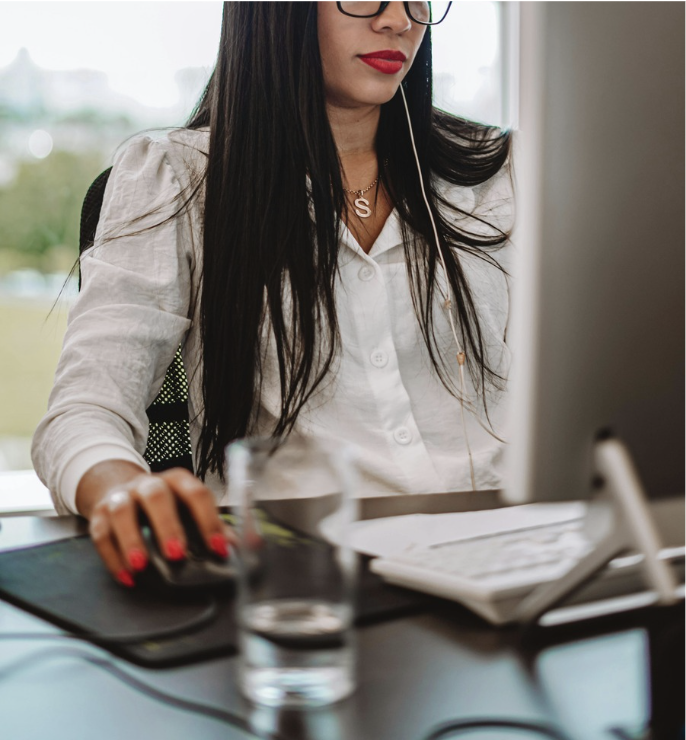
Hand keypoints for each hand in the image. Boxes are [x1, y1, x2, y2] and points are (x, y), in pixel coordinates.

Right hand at [84, 466, 235, 586]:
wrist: (118, 487)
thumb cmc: (162, 504)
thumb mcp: (187, 508)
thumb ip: (214, 527)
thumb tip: (245, 546)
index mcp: (177, 481)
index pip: (196, 494)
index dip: (209, 521)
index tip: (219, 548)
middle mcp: (148, 484)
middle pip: (156, 497)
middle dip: (167, 525)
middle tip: (177, 555)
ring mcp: (121, 497)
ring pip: (122, 512)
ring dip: (132, 540)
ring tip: (142, 566)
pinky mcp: (99, 514)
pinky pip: (102, 534)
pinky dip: (113, 557)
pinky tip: (126, 576)